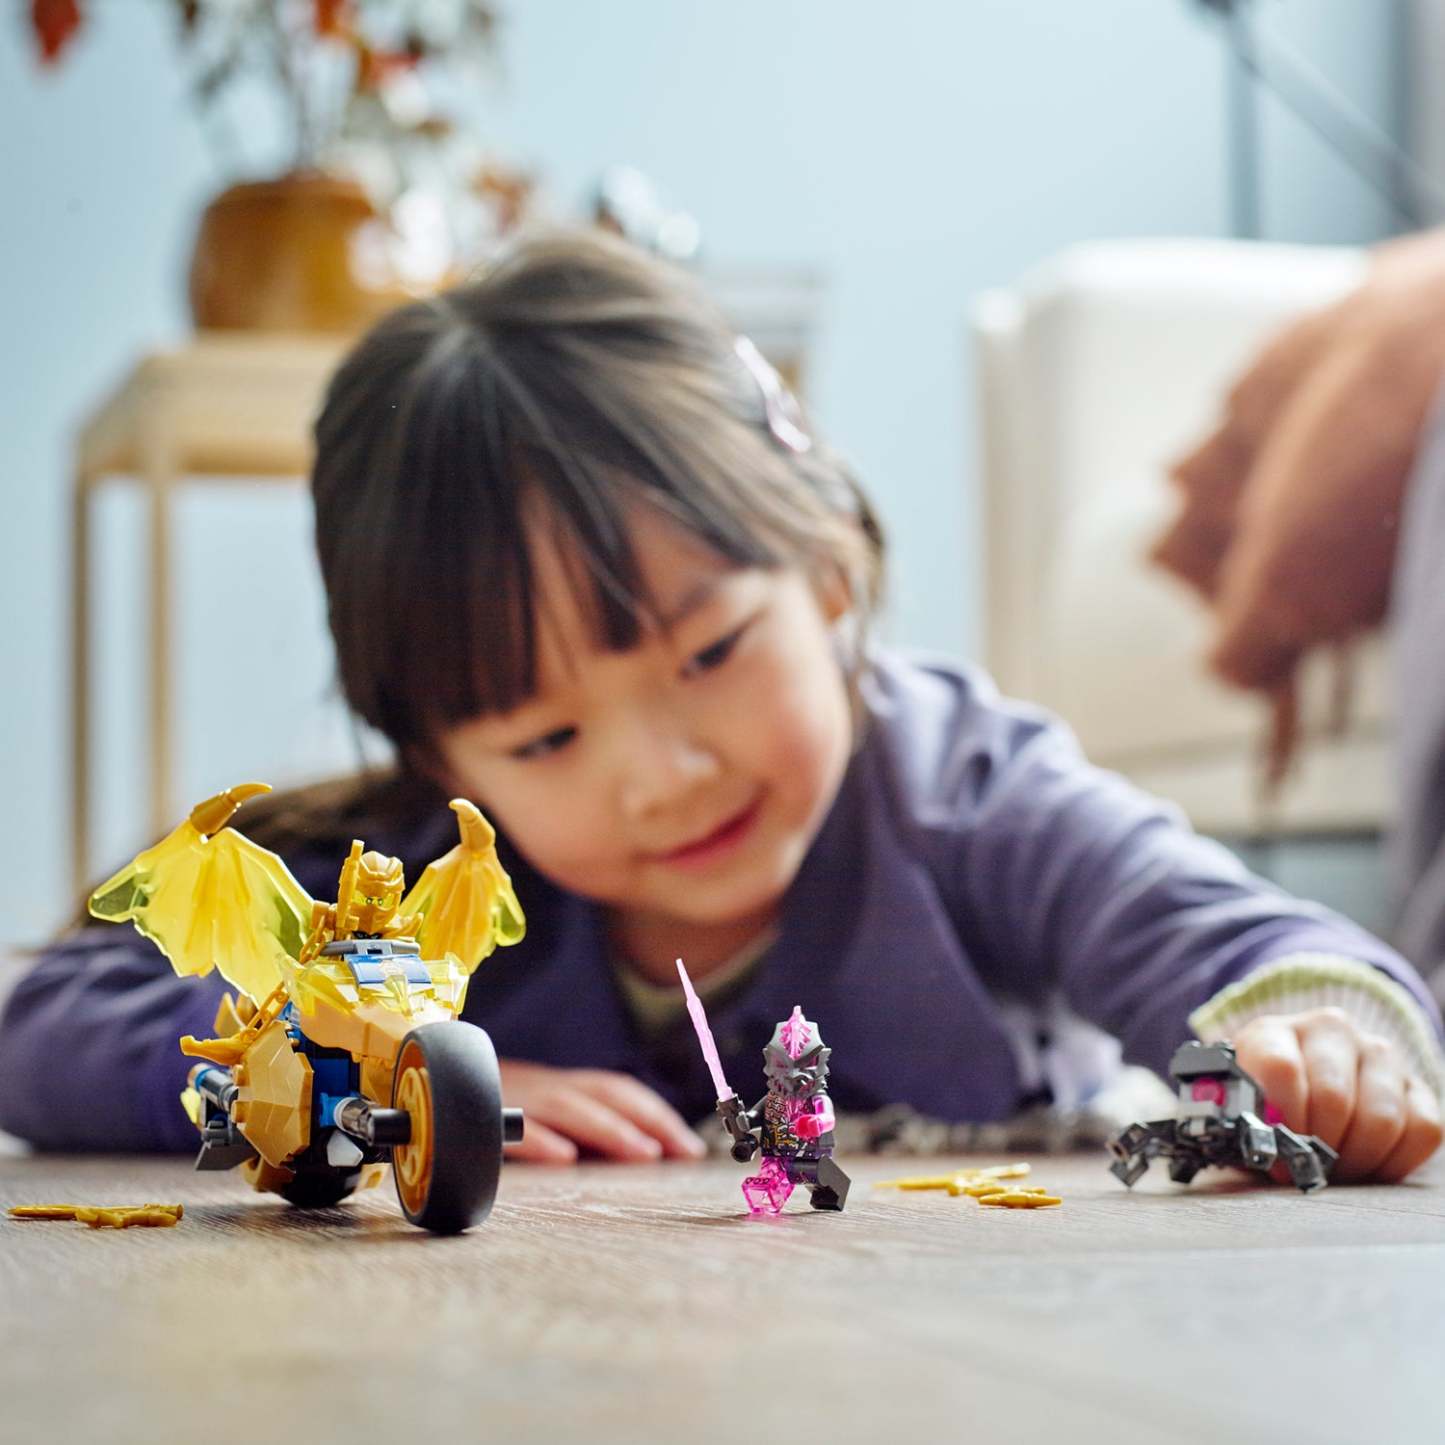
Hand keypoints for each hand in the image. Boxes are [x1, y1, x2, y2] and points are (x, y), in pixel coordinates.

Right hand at [498, 1059, 706, 1164]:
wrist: (417, 1085)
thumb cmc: (486, 1112)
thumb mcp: (535, 1118)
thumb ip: (575, 1133)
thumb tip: (637, 1160)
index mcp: (559, 1087)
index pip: (619, 1091)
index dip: (657, 1114)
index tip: (689, 1148)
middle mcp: (542, 1086)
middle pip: (604, 1092)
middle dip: (647, 1120)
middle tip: (679, 1153)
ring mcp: (513, 1097)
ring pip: (567, 1107)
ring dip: (608, 1129)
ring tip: (642, 1154)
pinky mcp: (479, 1115)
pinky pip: (512, 1126)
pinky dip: (539, 1139)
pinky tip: (562, 1158)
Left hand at [1233, 1008, 1442, 1182]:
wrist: (1295, 1097)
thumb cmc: (1261, 1110)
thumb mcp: (1236, 1112)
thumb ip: (1239, 1122)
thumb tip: (1258, 1140)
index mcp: (1273, 1032)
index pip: (1281, 1069)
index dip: (1281, 1123)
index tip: (1276, 1156)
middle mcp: (1329, 1031)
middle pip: (1334, 1097)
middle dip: (1320, 1148)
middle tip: (1309, 1166)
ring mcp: (1377, 1054)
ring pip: (1383, 1117)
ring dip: (1358, 1158)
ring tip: (1336, 1168)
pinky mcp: (1414, 1085)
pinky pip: (1423, 1129)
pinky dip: (1396, 1161)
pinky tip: (1369, 1165)